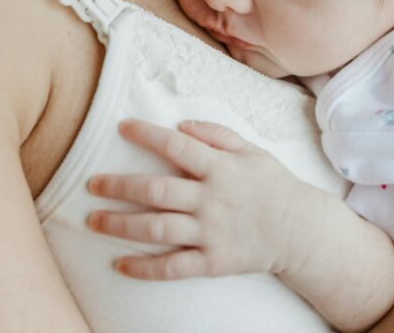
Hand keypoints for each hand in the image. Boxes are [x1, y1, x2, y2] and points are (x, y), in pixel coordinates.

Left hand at [86, 119, 311, 279]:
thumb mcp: (252, 151)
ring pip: (157, 228)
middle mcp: (211, 199)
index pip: (176, 146)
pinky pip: (173, 267)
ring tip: (93, 221)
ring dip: (121, 225)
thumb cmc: (273, 185)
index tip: (121, 127)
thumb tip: (181, 124)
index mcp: (220, 168)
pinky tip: (120, 265)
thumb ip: (218, 135)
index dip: (147, 135)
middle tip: (92, 183)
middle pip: (156, 190)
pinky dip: (144, 268)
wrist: (301, 230)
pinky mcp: (213, 261)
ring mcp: (211, 232)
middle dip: (119, 186)